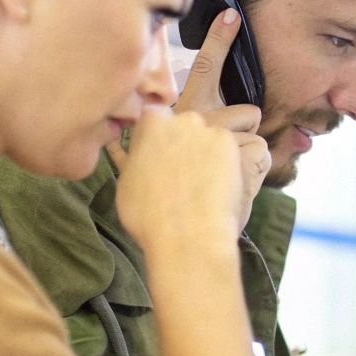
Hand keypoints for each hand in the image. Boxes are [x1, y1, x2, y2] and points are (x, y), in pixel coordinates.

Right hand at [109, 8, 268, 229]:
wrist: (181, 241)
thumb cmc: (152, 220)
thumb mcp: (128, 183)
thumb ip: (124, 156)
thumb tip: (108, 141)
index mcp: (150, 122)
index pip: (161, 84)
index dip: (192, 57)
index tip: (213, 21)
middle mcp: (180, 115)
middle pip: (206, 74)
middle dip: (219, 41)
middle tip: (230, 18)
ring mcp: (210, 126)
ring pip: (246, 114)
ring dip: (246, 133)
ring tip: (234, 166)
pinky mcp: (236, 143)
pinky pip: (259, 150)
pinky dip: (255, 170)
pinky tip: (240, 190)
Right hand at [112, 105, 242, 258]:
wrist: (188, 236)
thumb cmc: (147, 215)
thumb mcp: (125, 182)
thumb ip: (133, 157)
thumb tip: (135, 151)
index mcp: (151, 122)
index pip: (153, 118)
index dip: (155, 139)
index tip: (156, 157)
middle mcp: (181, 118)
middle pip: (182, 127)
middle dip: (181, 144)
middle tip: (180, 174)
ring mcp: (209, 130)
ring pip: (206, 139)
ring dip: (204, 155)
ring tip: (202, 185)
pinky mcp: (230, 146)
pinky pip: (226, 151)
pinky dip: (224, 165)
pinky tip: (217, 187)